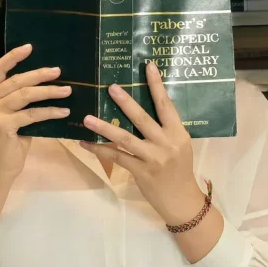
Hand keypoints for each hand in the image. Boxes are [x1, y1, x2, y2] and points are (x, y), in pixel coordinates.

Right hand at [0, 43, 71, 180]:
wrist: (0, 168)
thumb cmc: (10, 140)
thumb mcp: (12, 114)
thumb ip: (20, 98)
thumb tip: (47, 80)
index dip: (13, 56)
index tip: (30, 47)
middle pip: (16, 81)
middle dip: (39, 74)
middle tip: (58, 71)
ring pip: (25, 94)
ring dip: (49, 91)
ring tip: (68, 90)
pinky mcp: (2, 125)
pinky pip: (32, 114)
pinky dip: (50, 111)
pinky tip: (64, 111)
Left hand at [79, 61, 206, 226]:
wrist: (182, 200)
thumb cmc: (179, 169)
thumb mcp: (179, 144)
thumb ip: (165, 128)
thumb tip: (144, 107)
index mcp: (178, 132)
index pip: (166, 105)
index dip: (157, 85)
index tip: (148, 66)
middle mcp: (166, 143)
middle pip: (142, 119)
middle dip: (125, 102)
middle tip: (110, 87)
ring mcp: (152, 158)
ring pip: (125, 139)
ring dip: (104, 127)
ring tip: (87, 118)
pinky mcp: (141, 172)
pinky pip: (116, 157)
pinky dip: (99, 149)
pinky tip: (85, 142)